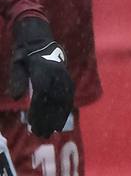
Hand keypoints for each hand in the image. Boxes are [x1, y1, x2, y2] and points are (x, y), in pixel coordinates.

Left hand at [8, 17, 74, 137]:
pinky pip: (68, 99)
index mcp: (43, 72)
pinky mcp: (68, 81)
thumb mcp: (17, 64)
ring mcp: (64, 79)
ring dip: (57, 119)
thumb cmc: (25, 54)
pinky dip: (65, 112)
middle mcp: (57, 77)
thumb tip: (16, 98)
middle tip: (41, 134)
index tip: (32, 125)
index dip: (38, 112)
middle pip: (53, 103)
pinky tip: (60, 121)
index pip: (41, 97)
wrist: (41, 40)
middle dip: (47, 120)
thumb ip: (17, 80)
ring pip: (63, 103)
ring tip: (50, 131)